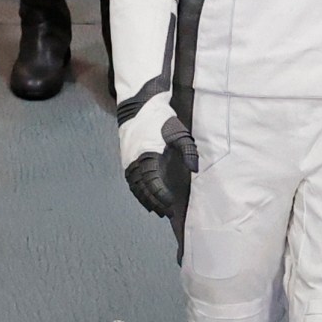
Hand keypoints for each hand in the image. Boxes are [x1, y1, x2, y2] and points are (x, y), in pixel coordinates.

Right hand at [119, 94, 196, 222]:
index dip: (161, 196)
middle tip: (167, 214)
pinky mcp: (126, 160)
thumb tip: (194, 169)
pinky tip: (144, 199)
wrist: (138, 107)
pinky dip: (137, 193)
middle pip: (143, 189)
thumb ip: (188, 151)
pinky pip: (131, 182)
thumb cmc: (161, 120)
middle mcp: (135, 162)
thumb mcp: (179, 132)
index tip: (171, 204)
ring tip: (157, 211)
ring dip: (145, 201)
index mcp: (147, 156)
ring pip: (135, 187)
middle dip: (155, 203)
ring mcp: (128, 162)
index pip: (153, 183)